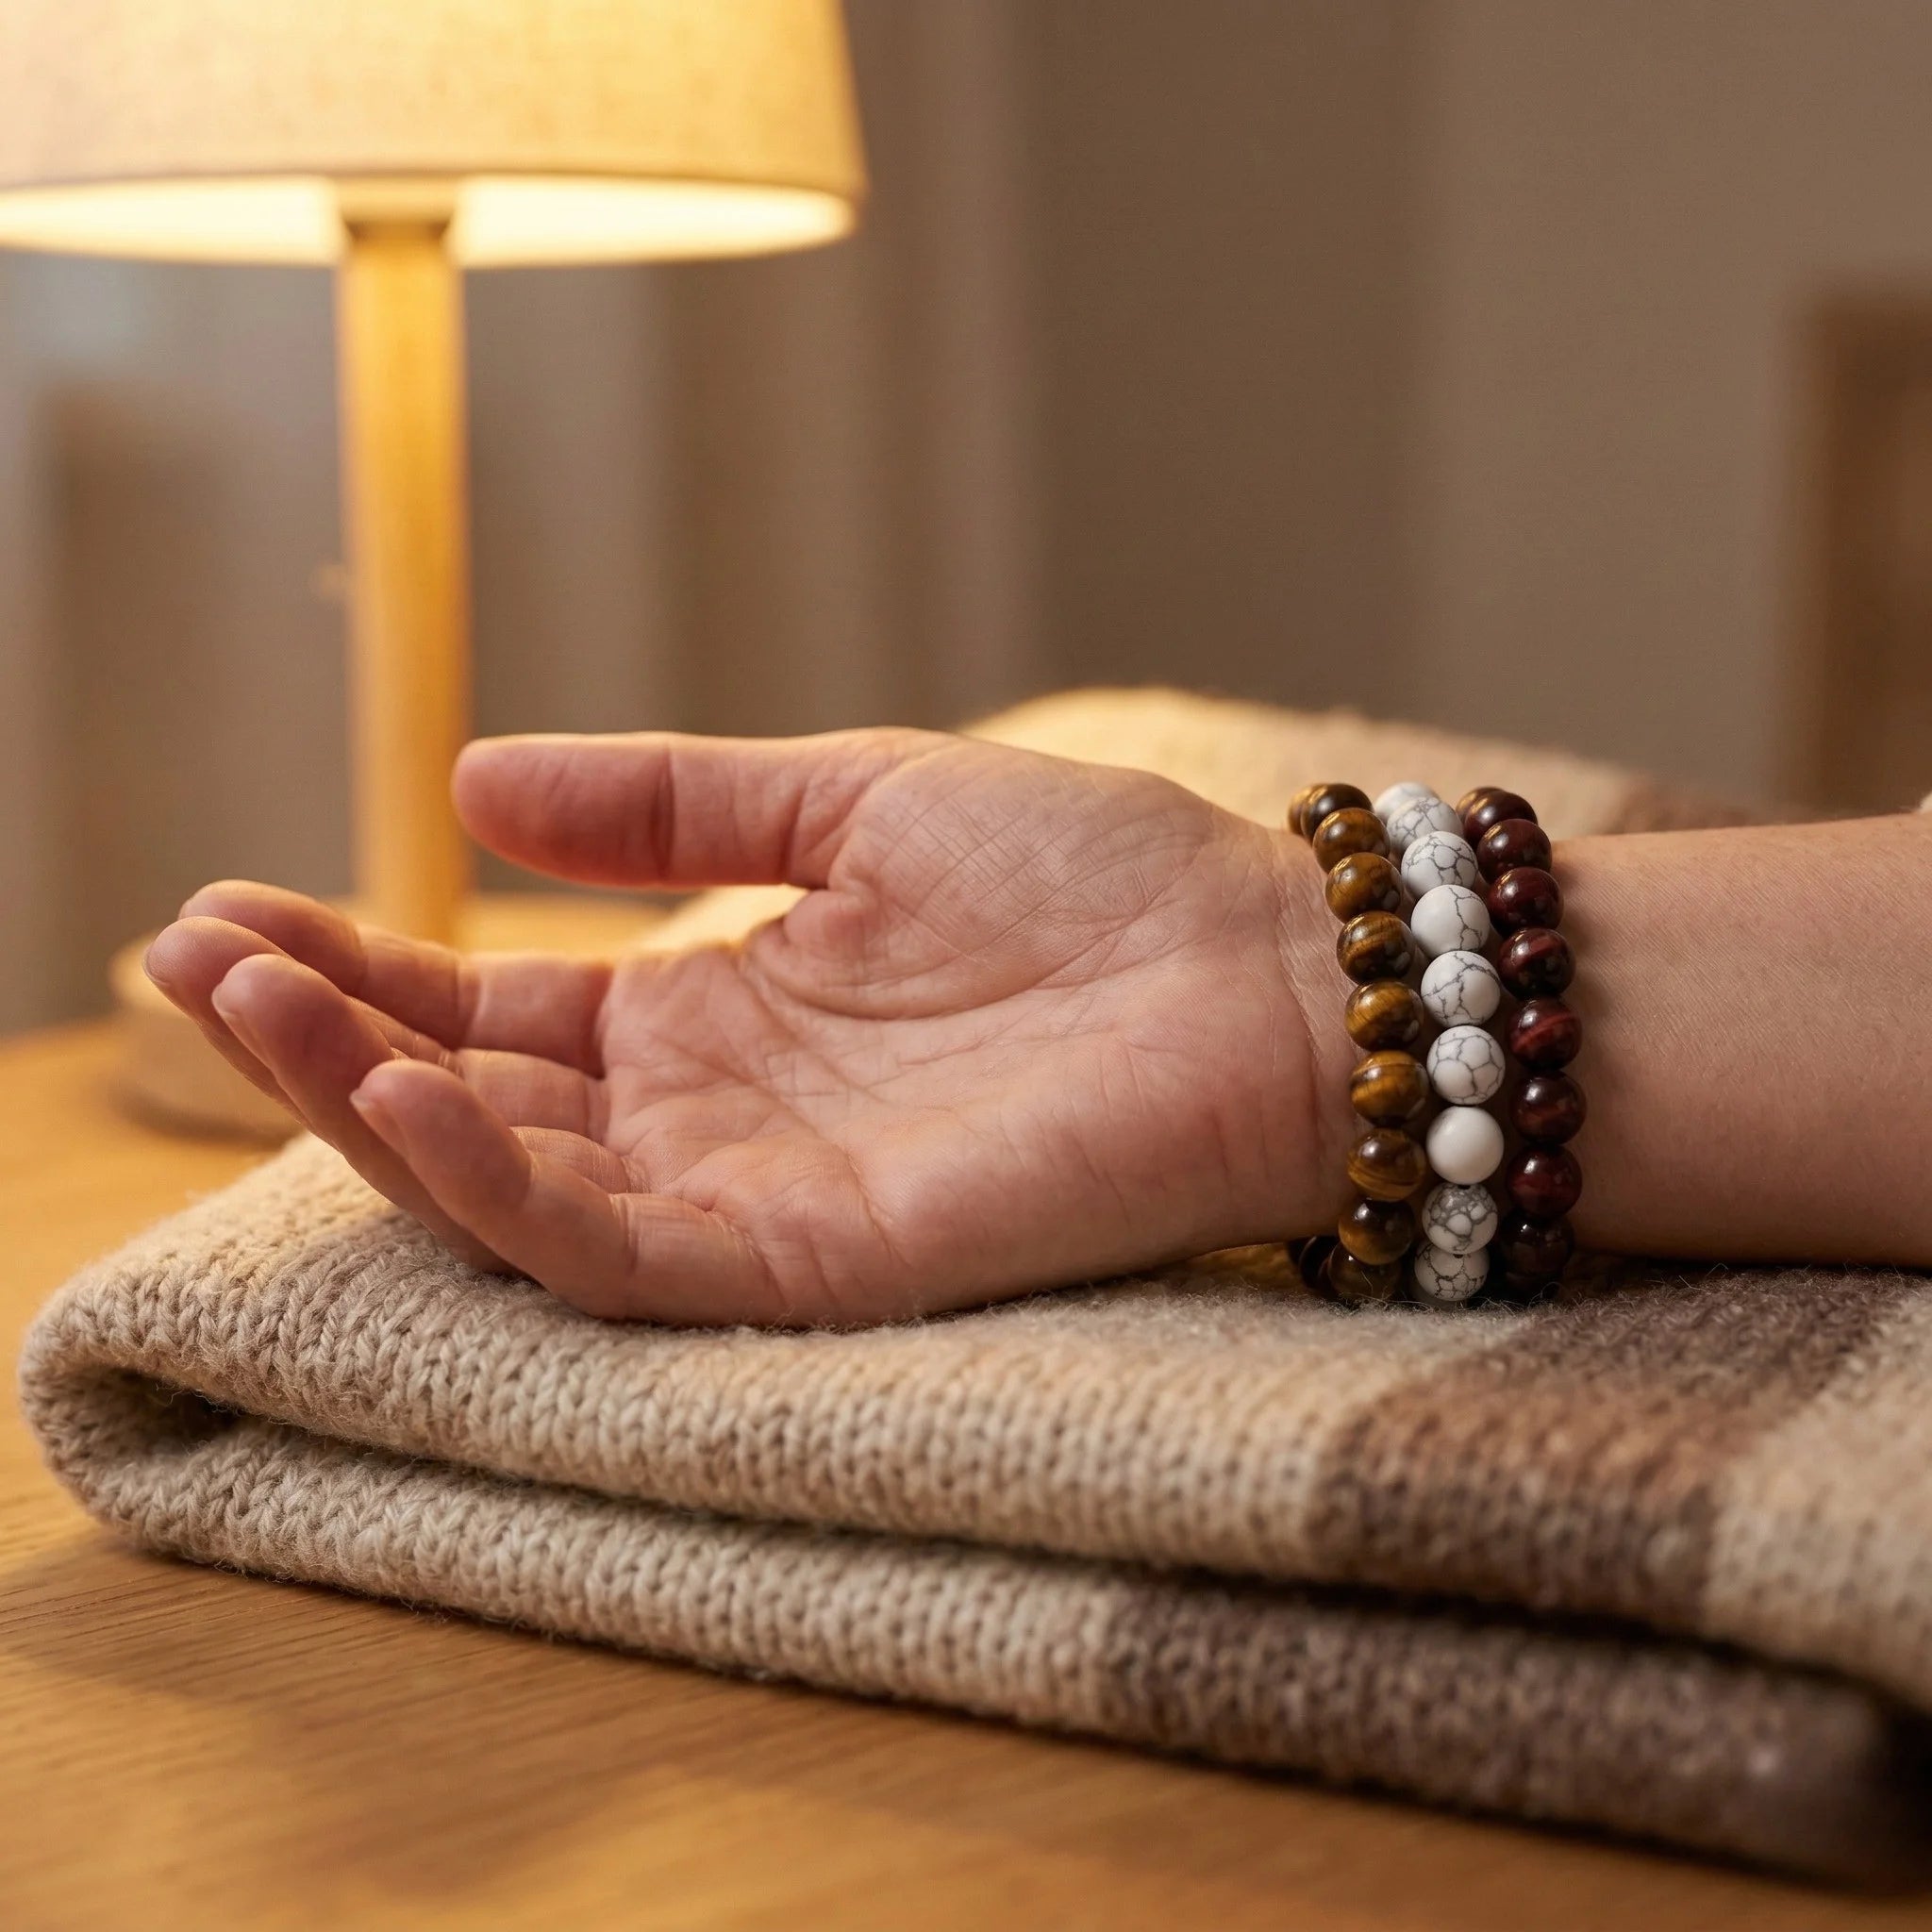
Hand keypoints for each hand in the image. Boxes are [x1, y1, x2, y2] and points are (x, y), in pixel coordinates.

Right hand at [145, 730, 1339, 1323]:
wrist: (1271, 973)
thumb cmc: (1096, 881)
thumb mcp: (853, 799)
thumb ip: (677, 798)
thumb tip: (472, 778)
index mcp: (717, 1013)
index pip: (491, 1003)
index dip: (358, 960)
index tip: (229, 901)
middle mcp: (712, 1119)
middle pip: (469, 1097)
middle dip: (316, 1034)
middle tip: (185, 952)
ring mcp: (753, 1198)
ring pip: (510, 1185)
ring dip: (365, 1104)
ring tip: (250, 1004)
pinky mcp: (814, 1262)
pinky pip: (618, 1250)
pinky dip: (498, 1187)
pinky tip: (399, 1098)